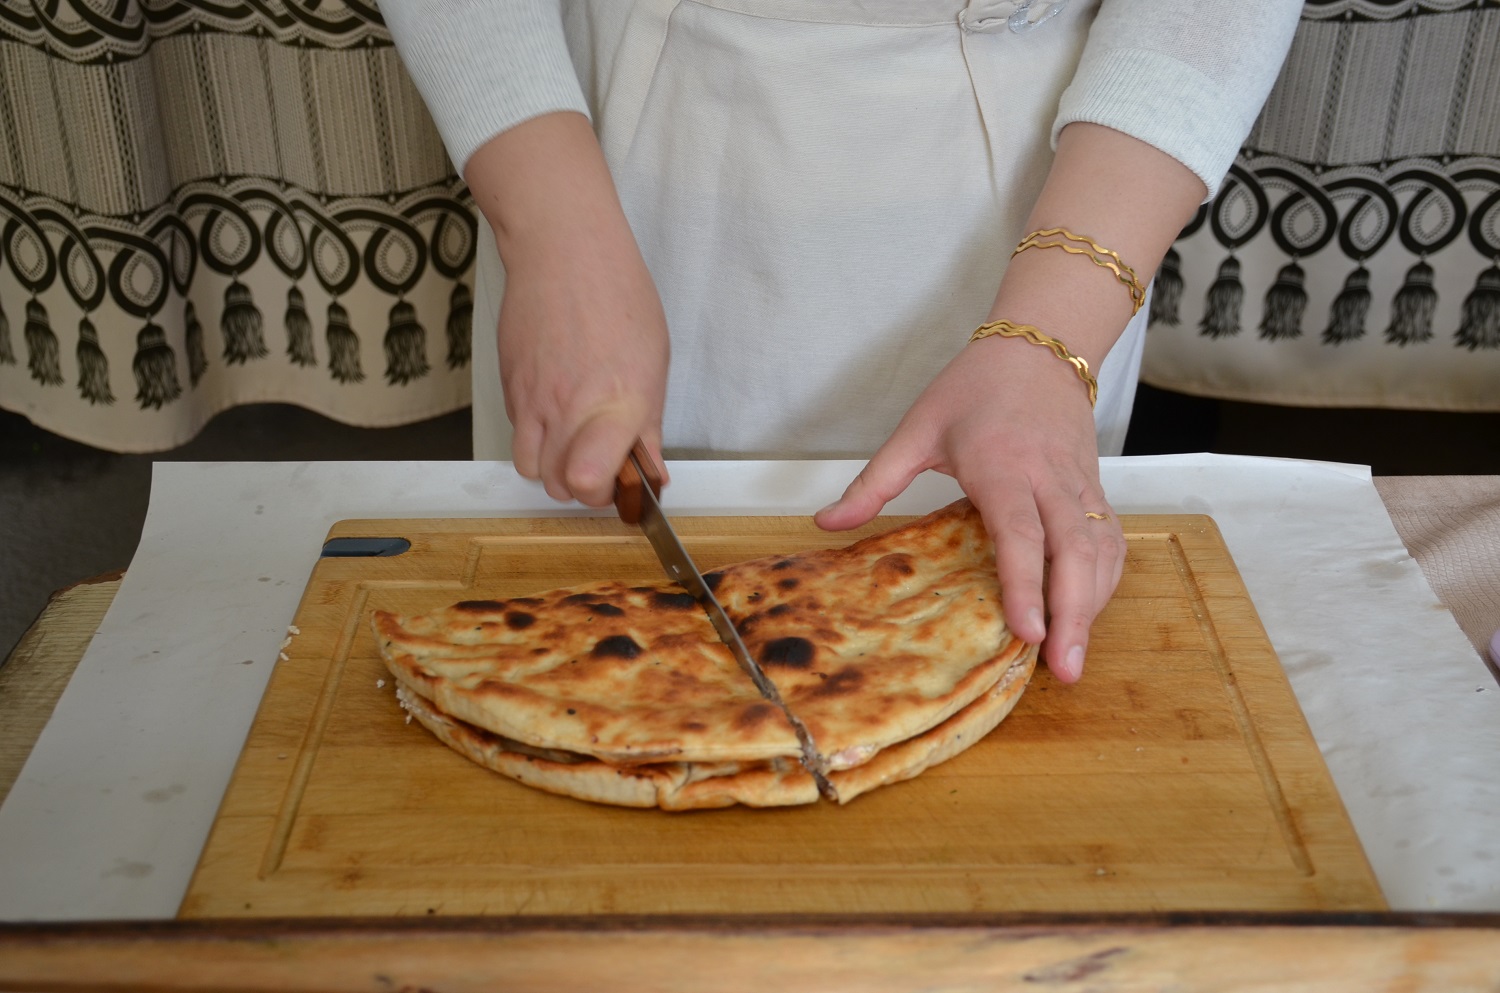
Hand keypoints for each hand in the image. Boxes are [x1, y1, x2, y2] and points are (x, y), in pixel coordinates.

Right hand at [497, 240, 669, 506]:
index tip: (621, 483)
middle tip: (600, 463)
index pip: (590, 481)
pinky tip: (555, 408)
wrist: (563, 251)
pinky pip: (517, 431)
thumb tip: (651, 470)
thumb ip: (648, 424)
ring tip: (573, 443)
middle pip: (557, 485)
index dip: (604, 494)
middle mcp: (569, 407)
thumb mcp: (653, 362)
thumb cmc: (617, 294)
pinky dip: (534, 434)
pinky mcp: (509, 385)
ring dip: (550, 467)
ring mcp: (532, 398)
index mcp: (616, 403)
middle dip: (579, 485)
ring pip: (529, 466)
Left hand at [813, 334, 1125, 682]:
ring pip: (1098, 550)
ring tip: (1075, 660)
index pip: (1019, 532)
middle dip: (1072, 613)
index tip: (1027, 632)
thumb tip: (825, 524)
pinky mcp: (1096, 489)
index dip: (1024, 584)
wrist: (1038, 348)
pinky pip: (1110, 540)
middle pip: (1072, 551)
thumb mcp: (916, 429)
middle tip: (1063, 670)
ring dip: (1092, 605)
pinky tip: (1089, 616)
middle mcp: (1048, 479)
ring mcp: (1078, 485)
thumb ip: (873, 482)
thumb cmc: (973, 388)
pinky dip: (1105, 581)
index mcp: (1002, 465)